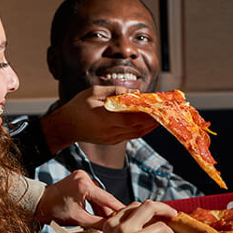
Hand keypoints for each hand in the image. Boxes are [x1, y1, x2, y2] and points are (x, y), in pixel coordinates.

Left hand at [35, 170, 124, 226]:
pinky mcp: (78, 179)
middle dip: (111, 210)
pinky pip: (92, 192)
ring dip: (104, 207)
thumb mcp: (78, 219)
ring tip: (113, 220)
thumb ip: (97, 223)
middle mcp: (84, 177)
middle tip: (124, 221)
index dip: (119, 208)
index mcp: (83, 185)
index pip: (107, 198)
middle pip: (103, 196)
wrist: (39, 203)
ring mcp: (81, 176)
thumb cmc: (54, 211)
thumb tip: (113, 228)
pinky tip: (102, 214)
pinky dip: (96, 203)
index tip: (132, 214)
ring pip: (98, 195)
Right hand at [40, 86, 157, 152]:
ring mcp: (112, 138)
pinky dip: (142, 129)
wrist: (66, 127)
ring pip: (138, 133)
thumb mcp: (93, 92)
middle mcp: (111, 132)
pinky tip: (148, 122)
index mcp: (106, 119)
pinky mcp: (112, 141)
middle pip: (139, 127)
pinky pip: (131, 135)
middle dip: (154, 119)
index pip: (133, 117)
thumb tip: (134, 93)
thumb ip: (114, 92)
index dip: (149, 113)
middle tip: (166, 110)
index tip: (160, 105)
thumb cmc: (77, 107)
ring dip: (151, 125)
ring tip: (161, 116)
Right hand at [86, 201, 178, 232]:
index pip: (133, 206)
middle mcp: (122, 229)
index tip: (157, 213)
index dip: (148, 209)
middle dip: (165, 209)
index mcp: (111, 225)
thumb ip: (123, 229)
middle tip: (172, 214)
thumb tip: (146, 220)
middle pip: (149, 207)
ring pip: (162, 226)